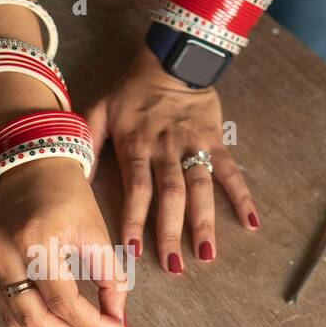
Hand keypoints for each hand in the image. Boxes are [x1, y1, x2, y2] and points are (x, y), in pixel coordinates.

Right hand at [0, 158, 127, 326]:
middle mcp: (7, 252)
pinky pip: (7, 306)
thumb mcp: (97, 231)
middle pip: (33, 319)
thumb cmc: (67, 193)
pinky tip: (57, 321)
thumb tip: (117, 320)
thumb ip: (111, 278)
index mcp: (37, 238)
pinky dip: (33, 321)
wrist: (31, 163)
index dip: (94, 323)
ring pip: (16, 319)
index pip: (65, 301)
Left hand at [86, 47, 259, 273]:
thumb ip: (86, 145)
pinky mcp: (215, 141)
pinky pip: (230, 171)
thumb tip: (74, 180)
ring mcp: (193, 146)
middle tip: (174, 266)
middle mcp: (166, 149)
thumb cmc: (131, 90)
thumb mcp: (99, 110)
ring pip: (200, 188)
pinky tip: (251, 223)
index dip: (135, 220)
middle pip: (170, 195)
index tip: (135, 251)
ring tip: (207, 254)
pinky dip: (242, 196)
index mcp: (136, 146)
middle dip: (171, 232)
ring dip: (205, 222)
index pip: (137, 189)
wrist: (172, 59)